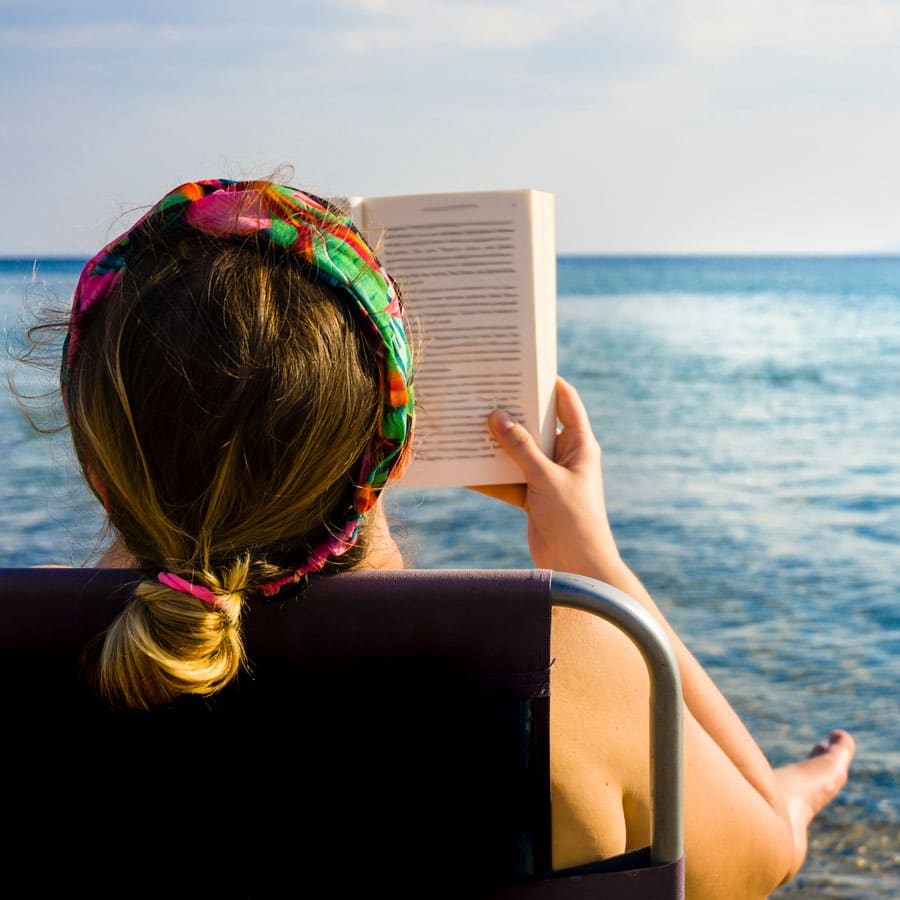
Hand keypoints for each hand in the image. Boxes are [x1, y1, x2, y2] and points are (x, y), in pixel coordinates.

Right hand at [471, 377, 622, 575]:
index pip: (566, 402)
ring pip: (517, 453)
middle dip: (511, 413)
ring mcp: (547, 477)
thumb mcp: (545, 477)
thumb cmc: (573, 517)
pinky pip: (508, 480)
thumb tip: (496, 417)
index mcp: (579, 444)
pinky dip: (489, 477)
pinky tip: (465, 469)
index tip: (523, 366)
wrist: (578, 565)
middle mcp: (564, 456)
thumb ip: (520, 447)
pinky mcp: (533, 498)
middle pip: (535, 426)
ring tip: (467, 426)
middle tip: (483, 393)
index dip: (548, 382)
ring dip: (495, 445)